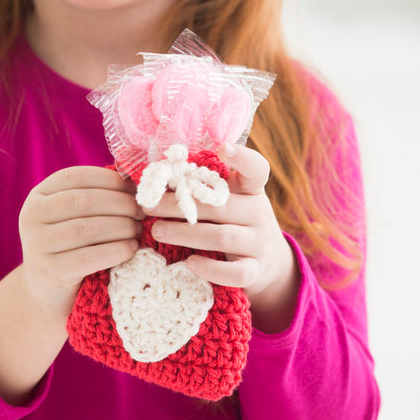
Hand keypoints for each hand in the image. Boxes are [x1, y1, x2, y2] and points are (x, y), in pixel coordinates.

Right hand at [18, 166, 141, 320]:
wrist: (50, 292)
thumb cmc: (73, 246)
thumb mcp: (76, 216)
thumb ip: (97, 196)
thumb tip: (134, 179)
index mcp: (39, 196)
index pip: (76, 177)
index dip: (109, 180)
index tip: (134, 189)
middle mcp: (31, 216)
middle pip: (83, 202)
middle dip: (120, 204)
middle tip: (142, 212)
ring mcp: (37, 244)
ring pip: (87, 228)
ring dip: (121, 226)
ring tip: (138, 230)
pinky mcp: (49, 271)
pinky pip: (88, 257)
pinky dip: (115, 250)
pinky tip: (130, 248)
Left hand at [146, 144, 299, 330]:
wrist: (270, 263)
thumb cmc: (236, 223)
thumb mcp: (230, 201)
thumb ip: (205, 189)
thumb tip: (160, 174)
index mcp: (252, 190)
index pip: (256, 169)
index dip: (242, 157)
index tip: (223, 148)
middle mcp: (259, 213)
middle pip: (220, 207)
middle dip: (179, 205)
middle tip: (149, 206)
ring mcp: (259, 243)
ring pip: (222, 237)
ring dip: (185, 234)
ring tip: (157, 231)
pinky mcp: (256, 271)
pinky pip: (235, 272)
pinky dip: (211, 269)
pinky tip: (189, 263)